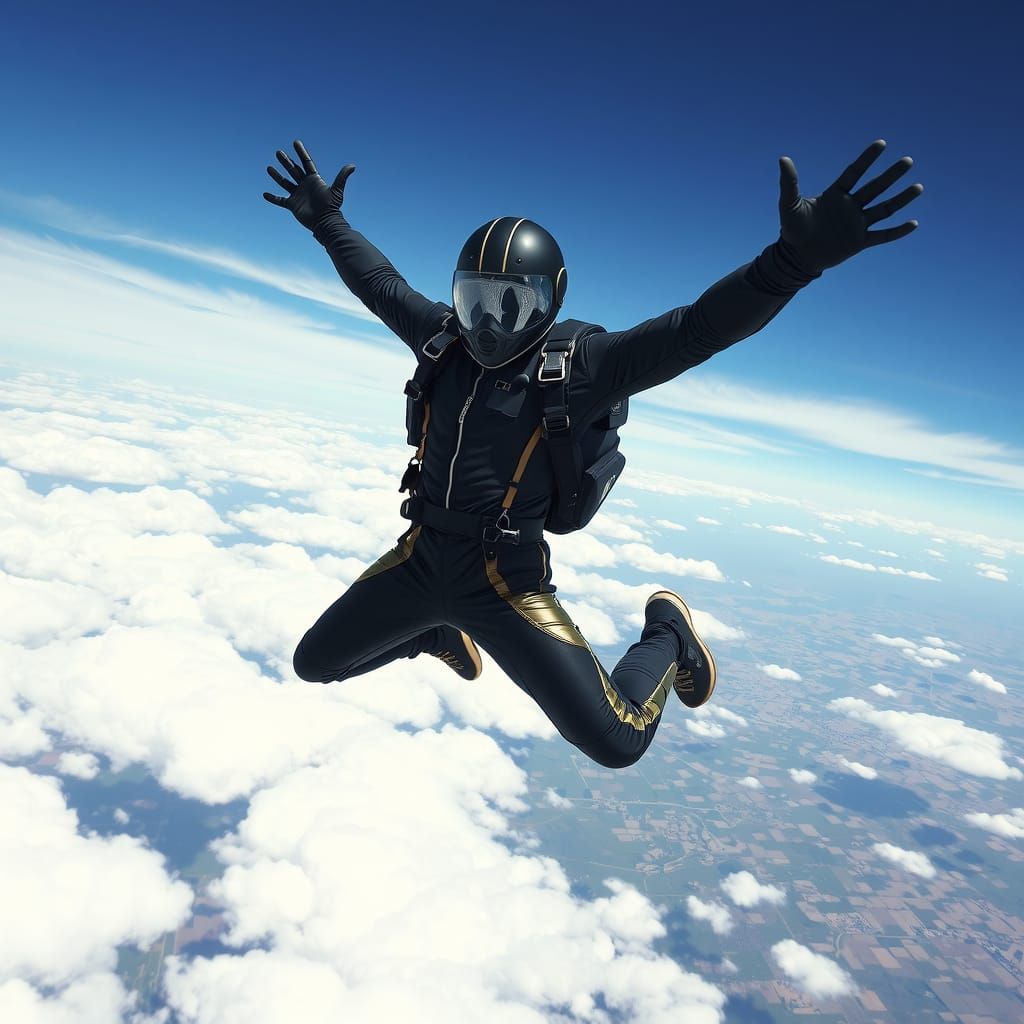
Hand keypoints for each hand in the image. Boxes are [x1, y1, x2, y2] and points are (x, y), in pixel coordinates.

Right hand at [263, 139, 355, 231]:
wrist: (325, 223)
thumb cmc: (332, 207)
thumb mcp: (337, 191)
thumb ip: (342, 177)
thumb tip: (353, 165)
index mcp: (314, 180)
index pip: (307, 163)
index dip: (302, 152)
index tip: (296, 142)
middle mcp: (305, 186)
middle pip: (294, 170)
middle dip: (286, 161)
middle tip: (278, 152)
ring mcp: (298, 195)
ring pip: (285, 183)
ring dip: (277, 176)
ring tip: (269, 168)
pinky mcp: (292, 205)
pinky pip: (280, 200)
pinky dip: (273, 198)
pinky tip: (265, 194)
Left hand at [777, 139, 923, 273]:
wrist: (796, 257)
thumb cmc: (792, 229)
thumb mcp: (789, 205)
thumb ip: (789, 183)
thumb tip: (783, 159)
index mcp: (836, 195)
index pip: (854, 173)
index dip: (867, 159)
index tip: (882, 144)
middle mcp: (850, 207)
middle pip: (875, 187)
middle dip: (891, 175)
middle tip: (907, 161)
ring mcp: (856, 224)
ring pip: (884, 209)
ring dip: (901, 198)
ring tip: (918, 186)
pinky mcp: (859, 242)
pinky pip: (883, 235)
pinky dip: (898, 231)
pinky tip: (914, 223)